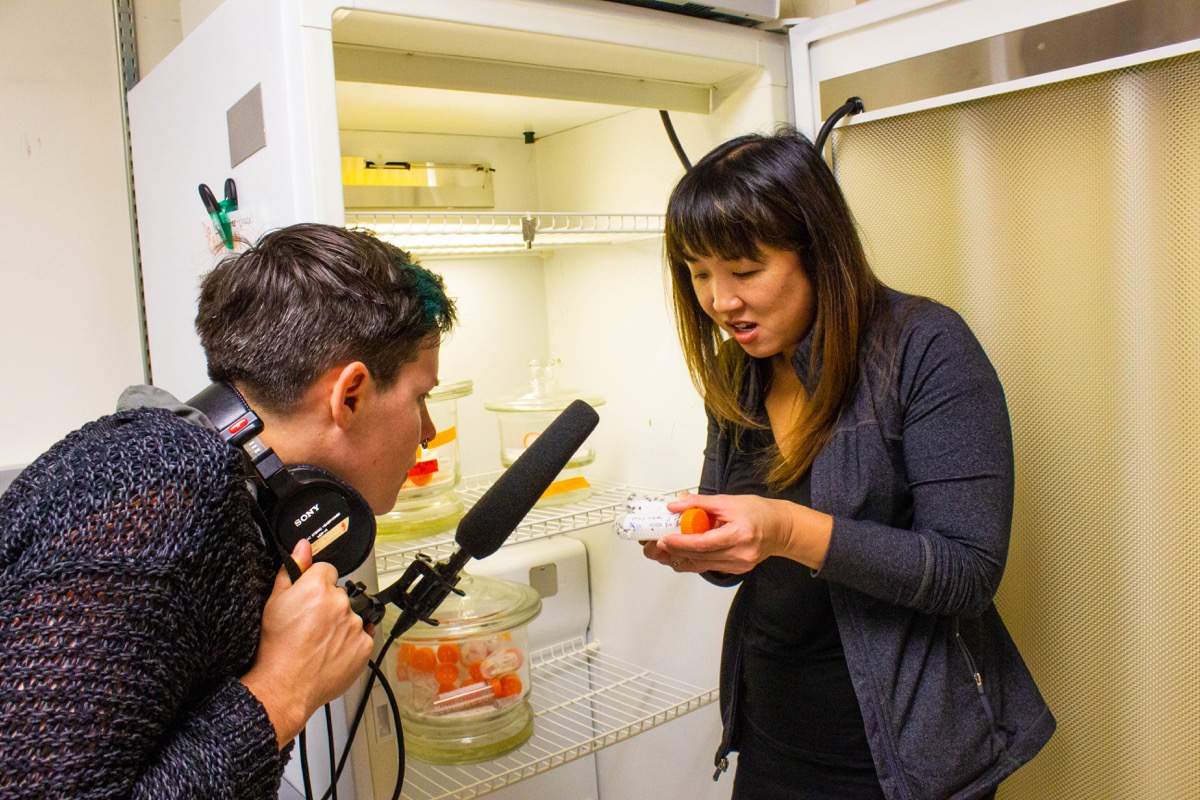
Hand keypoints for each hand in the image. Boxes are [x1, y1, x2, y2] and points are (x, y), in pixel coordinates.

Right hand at [240, 540, 374, 747]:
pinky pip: (361, 637)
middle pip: (339, 594)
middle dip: (328, 605)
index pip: (326, 570)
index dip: (315, 584)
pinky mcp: (364, 647)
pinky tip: (330, 652)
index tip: (308, 599)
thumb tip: (302, 547)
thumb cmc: (276, 648)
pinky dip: (349, 643)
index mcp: (317, 587)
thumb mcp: (274, 602)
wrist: (285, 685)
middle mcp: (340, 603)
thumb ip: (293, 569)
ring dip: (340, 625)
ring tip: (318, 642)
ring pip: (351, 616)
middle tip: (310, 624)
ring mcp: (354, 625)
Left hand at [641, 492, 832, 574]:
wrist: (780, 529)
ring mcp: (738, 565)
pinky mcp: (735, 569)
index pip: (704, 543)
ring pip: (701, 564)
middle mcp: (740, 554)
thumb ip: (700, 503)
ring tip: (658, 551)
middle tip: (652, 545)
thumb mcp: (729, 501)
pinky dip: (691, 560)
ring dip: (678, 558)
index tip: (663, 538)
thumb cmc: (758, 512)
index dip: (681, 543)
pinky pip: (708, 566)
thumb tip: (675, 505)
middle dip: (673, 551)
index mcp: (740, 534)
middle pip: (699, 557)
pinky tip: (677, 555)